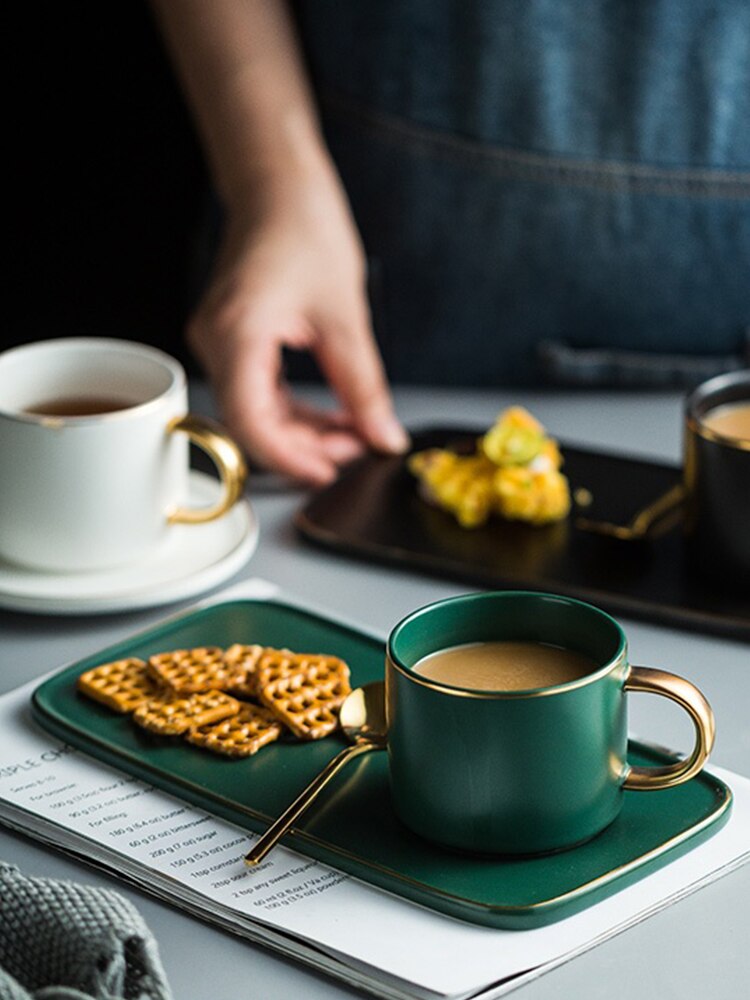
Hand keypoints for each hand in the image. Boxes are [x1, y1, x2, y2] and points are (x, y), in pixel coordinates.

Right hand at [187, 169, 408, 485]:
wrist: (277, 185)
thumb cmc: (304, 227)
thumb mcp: (345, 316)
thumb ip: (364, 385)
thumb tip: (383, 436)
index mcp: (236, 334)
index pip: (251, 422)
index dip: (290, 457)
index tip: (329, 474)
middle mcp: (216, 343)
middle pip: (252, 424)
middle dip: (305, 447)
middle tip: (356, 451)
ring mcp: (221, 343)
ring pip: (257, 413)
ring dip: (303, 432)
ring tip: (353, 435)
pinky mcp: (233, 342)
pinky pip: (259, 392)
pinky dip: (295, 411)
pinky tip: (332, 418)